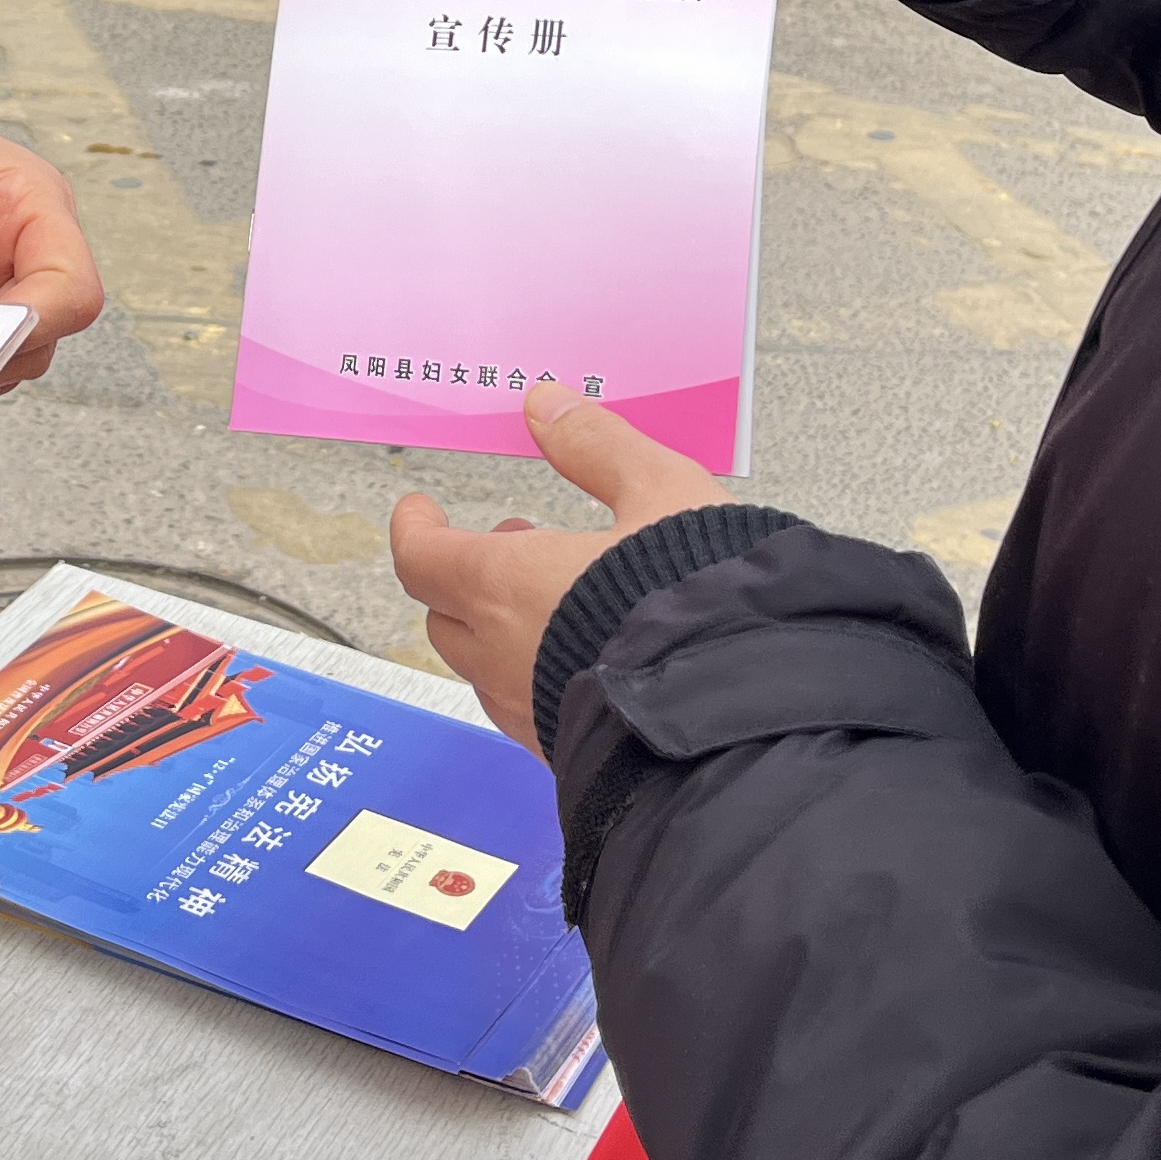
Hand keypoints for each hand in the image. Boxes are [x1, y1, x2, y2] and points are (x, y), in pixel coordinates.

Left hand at [386, 384, 725, 753]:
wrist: (745, 716)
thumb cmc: (698, 601)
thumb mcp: (661, 492)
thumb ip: (596, 447)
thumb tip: (548, 406)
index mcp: (505, 585)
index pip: (422, 559)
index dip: (415, 530)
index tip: (420, 511)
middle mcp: (502, 657)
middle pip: (446, 616)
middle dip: (463, 576)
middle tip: (504, 546)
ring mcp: (532, 715)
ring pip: (484, 671)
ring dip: (498, 631)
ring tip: (549, 600)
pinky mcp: (567, 754)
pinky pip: (529, 712)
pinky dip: (536, 677)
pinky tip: (584, 659)